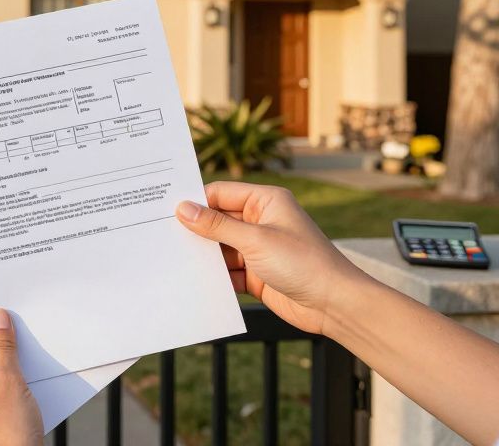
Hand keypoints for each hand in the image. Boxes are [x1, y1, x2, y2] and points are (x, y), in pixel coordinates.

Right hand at [175, 181, 369, 334]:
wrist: (335, 305)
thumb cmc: (304, 263)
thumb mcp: (255, 240)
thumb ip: (217, 225)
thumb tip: (184, 209)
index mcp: (265, 201)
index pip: (220, 193)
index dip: (195, 201)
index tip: (165, 211)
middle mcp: (261, 221)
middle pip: (217, 221)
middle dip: (196, 230)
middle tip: (163, 235)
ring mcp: (258, 249)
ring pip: (220, 248)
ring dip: (204, 256)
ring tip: (173, 260)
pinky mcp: (257, 273)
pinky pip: (227, 271)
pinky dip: (214, 276)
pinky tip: (194, 281)